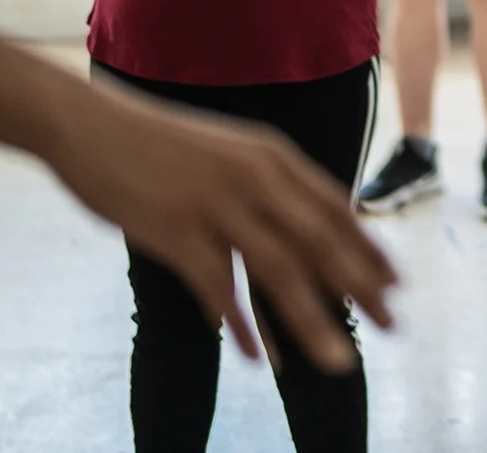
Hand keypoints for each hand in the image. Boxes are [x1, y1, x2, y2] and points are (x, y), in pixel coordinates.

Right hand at [47, 84, 397, 373]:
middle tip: (393, 325)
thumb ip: (265, 185)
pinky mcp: (176, 231)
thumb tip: (302, 224)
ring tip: (339, 362)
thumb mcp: (227, 152)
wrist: (89, 123)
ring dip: (314, 322)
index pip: (336, 209)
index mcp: (272, 157)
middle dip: (362, 289)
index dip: (369, 250)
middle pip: (321, 243)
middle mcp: (254, 178)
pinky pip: (220, 289)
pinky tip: (260, 360)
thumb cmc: (157, 142)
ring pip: (280, 272)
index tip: (397, 284)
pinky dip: (242, 327)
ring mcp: (216, 204)